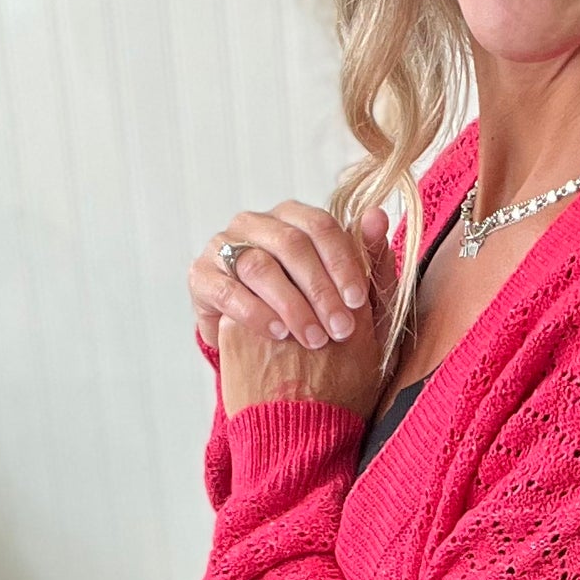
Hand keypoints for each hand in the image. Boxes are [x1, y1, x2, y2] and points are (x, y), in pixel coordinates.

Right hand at [190, 200, 394, 422]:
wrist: (266, 362)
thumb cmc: (314, 321)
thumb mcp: (348, 298)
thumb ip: (367, 260)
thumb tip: (377, 217)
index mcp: (294, 219)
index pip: (321, 226)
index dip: (342, 263)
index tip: (359, 302)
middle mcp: (257, 224)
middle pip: (290, 244)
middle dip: (320, 289)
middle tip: (340, 329)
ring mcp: (224, 247)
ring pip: (258, 265)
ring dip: (291, 304)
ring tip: (313, 339)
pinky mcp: (201, 276)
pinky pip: (226, 289)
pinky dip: (254, 312)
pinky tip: (277, 333)